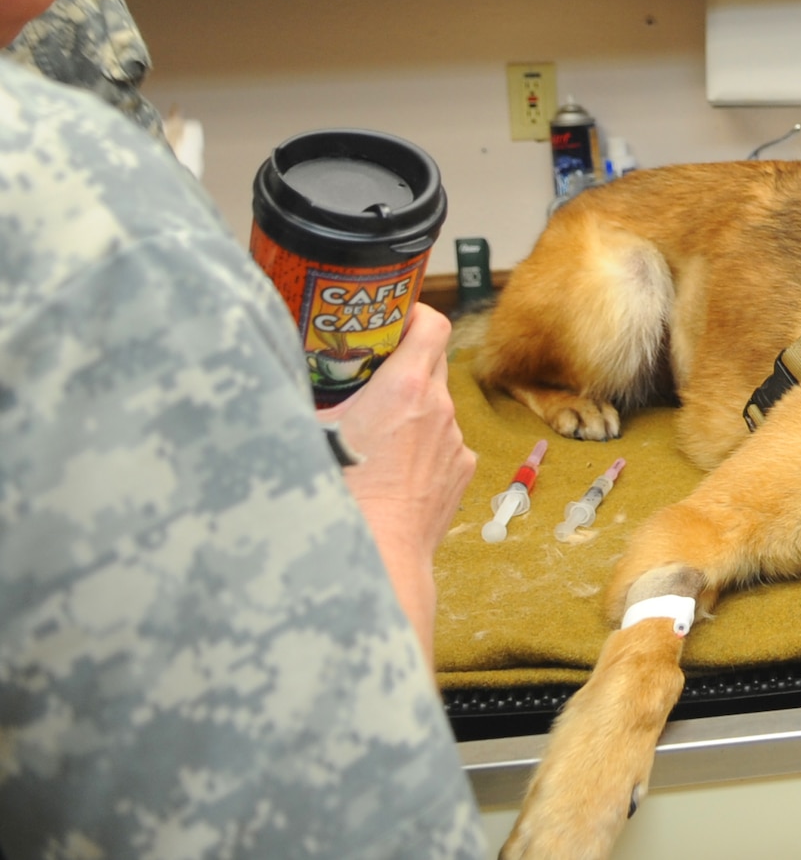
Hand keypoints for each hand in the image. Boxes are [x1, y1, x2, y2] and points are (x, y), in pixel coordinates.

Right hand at [318, 303, 474, 661]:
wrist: (374, 561)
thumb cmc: (335, 500)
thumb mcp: (304, 433)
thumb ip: (295, 395)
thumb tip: (266, 369)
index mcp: (405, 389)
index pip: (432, 323)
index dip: (414, 312)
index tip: (391, 317)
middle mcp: (439, 409)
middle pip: (433, 360)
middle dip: (404, 360)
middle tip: (368, 372)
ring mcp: (455, 441)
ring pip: (436, 406)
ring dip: (412, 408)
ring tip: (373, 432)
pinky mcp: (462, 471)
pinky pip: (443, 442)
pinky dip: (422, 444)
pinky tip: (390, 467)